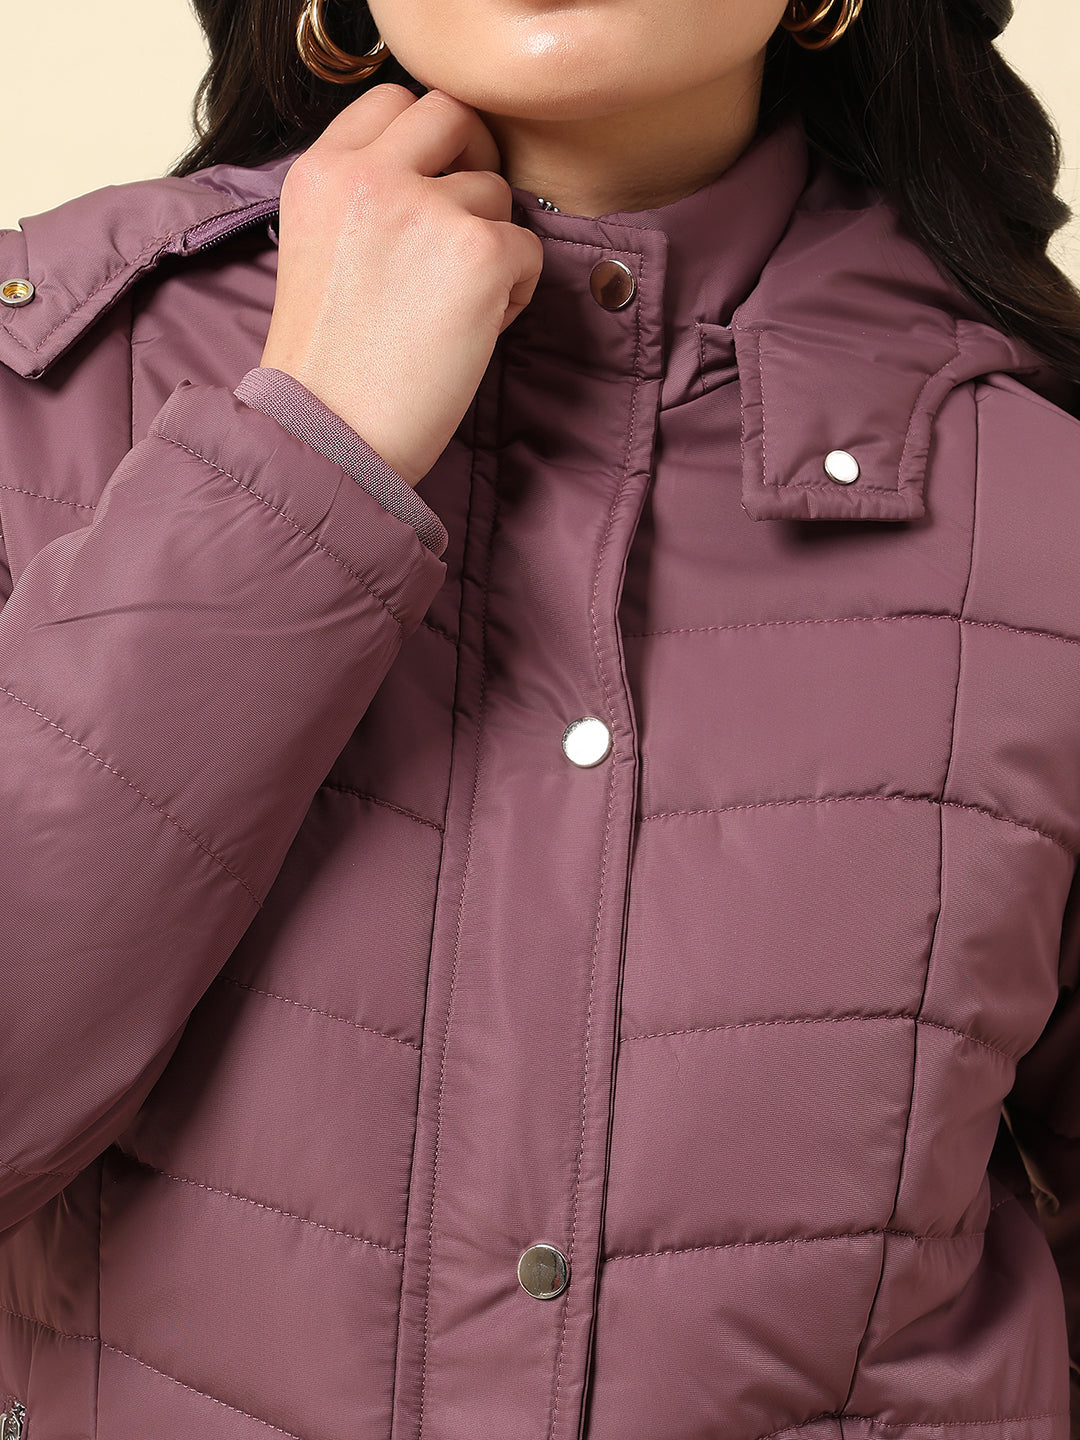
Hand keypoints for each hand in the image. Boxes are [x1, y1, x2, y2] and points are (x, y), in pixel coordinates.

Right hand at [260, 84, 544, 487]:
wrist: (332, 436)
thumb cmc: (329, 368)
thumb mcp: (317, 251)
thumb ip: (364, 200)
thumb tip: (438, 178)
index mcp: (320, 171)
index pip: (392, 101)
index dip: (425, 139)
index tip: (431, 183)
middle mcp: (369, 174)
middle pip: (452, 114)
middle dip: (473, 159)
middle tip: (469, 223)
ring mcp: (427, 209)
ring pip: (494, 191)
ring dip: (491, 243)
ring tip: (455, 307)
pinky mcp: (479, 254)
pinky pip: (528, 247)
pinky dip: (516, 291)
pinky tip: (475, 332)